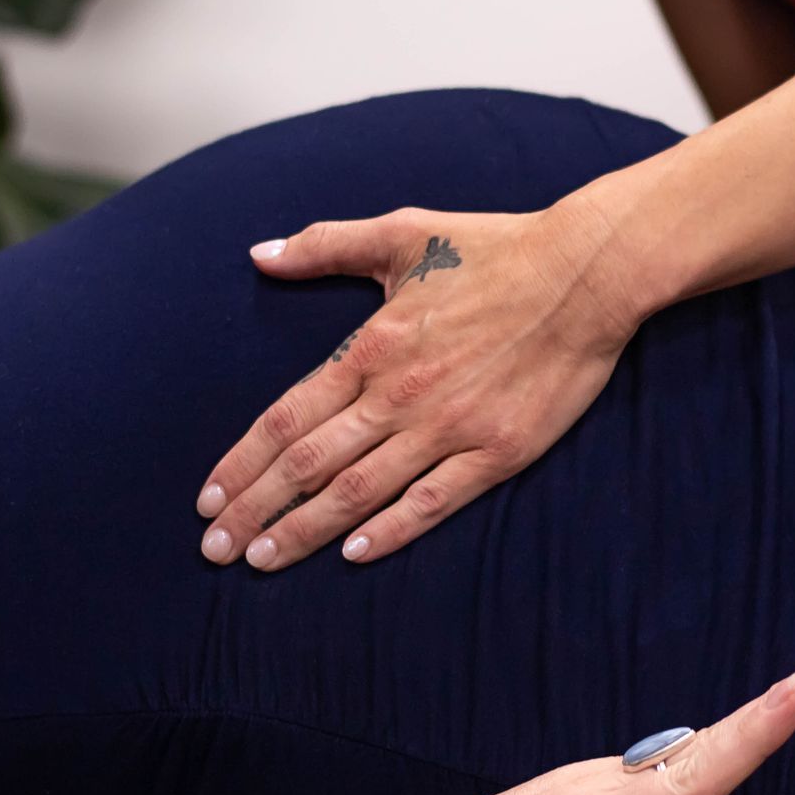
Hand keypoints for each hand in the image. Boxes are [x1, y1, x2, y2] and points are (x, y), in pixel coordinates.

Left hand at [196, 199, 634, 569]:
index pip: (285, 419)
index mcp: (371, 348)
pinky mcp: (498, 451)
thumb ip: (325, 246)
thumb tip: (258, 253)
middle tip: (214, 548)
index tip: (207, 499)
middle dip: (255, 511)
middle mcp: (400, 395)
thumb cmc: (496, 249)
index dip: (241, 464)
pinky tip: (354, 555)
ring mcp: (449, 428)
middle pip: (309, 465)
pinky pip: (433, 502)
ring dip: (304, 531)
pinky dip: (390, 531)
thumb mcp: (402, 233)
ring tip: (262, 561)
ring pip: (360, 492)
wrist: (587, 272)